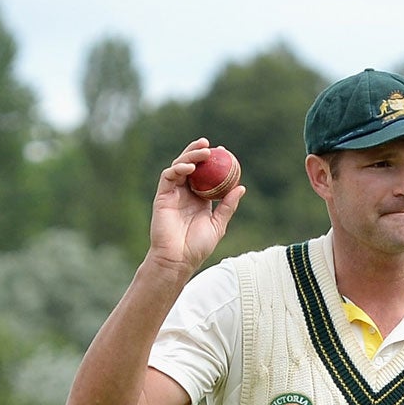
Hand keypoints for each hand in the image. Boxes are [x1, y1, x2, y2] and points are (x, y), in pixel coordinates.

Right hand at [148, 137, 247, 278]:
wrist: (178, 259)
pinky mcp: (162, 196)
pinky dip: (178, 168)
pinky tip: (189, 166)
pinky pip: (169, 176)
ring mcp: (173, 194)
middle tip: (211, 145)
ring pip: (179, 166)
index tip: (225, 152)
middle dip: (199, 152)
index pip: (205, 174)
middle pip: (191, 166)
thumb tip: (241, 187)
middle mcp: (185, 193)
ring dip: (190, 156)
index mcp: (199, 198)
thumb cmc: (197, 247)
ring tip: (204, 152)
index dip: (213, 162)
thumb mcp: (218, 224)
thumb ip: (227, 206)